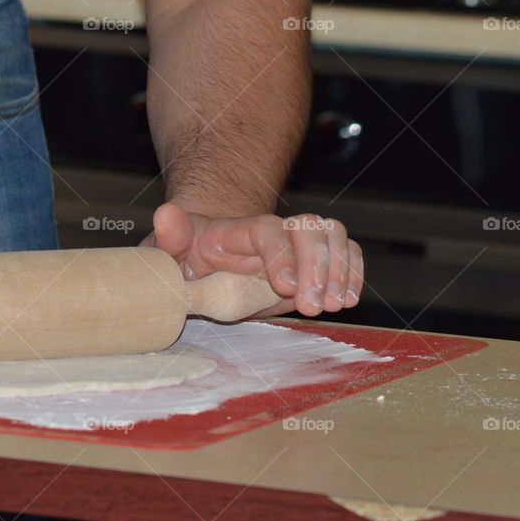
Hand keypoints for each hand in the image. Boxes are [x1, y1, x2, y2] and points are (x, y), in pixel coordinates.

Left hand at [140, 203, 363, 317]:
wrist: (203, 258)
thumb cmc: (185, 257)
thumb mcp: (167, 252)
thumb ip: (169, 238)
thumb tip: (166, 215)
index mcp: (236, 231)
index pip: (267, 231)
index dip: (281, 254)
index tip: (284, 286)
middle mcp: (271, 231)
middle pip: (308, 228)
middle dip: (318, 266)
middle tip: (313, 305)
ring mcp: (294, 244)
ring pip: (333, 235)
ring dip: (340, 269)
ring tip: (333, 305)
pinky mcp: (312, 261)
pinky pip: (345, 253)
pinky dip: (353, 272)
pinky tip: (348, 299)